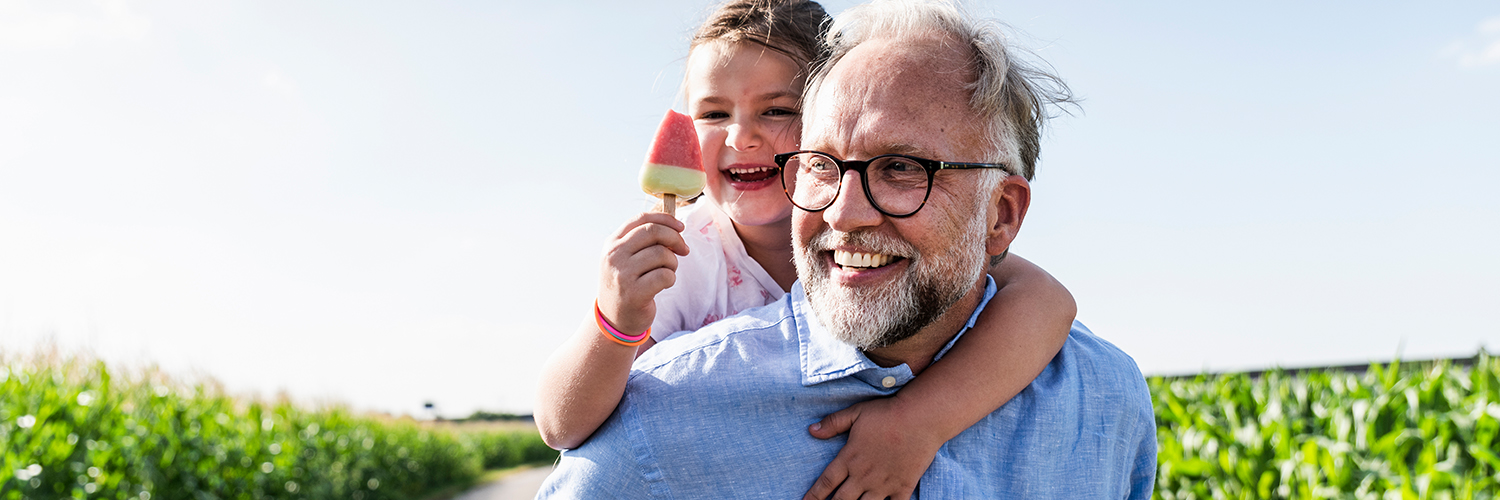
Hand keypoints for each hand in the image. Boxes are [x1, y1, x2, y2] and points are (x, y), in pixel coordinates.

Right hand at [597, 212, 688, 335]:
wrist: (614, 319)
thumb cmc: (627, 284)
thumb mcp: (625, 258)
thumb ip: (643, 241)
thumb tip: (675, 227)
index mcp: (612, 243)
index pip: (641, 219)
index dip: (665, 219)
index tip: (681, 227)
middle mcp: (614, 256)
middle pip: (653, 232)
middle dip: (675, 238)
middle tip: (683, 250)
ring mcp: (622, 274)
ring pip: (661, 254)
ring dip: (673, 262)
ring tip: (668, 271)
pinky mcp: (634, 293)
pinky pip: (665, 276)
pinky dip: (671, 278)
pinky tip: (664, 284)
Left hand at [803, 398, 942, 499]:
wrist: (921, 418)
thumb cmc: (887, 413)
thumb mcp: (856, 412)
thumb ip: (833, 423)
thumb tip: (812, 430)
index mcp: (849, 458)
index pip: (826, 482)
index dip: (814, 496)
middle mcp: (863, 475)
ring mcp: (883, 484)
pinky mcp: (903, 487)